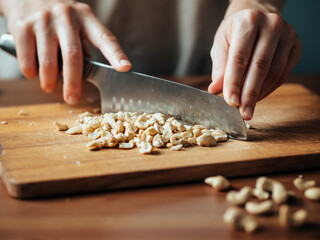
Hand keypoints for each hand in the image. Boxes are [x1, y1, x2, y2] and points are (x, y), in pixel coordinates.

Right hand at [1, 0, 130, 103]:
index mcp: (86, 18)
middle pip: (74, 56)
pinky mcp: (22, 26)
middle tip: (73, 98)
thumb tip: (91, 71)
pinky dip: (30, 72)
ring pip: (49, 61)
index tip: (125, 68)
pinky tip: (33, 74)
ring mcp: (43, 20)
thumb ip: (84, 46)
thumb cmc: (58, 15)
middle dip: (73, 82)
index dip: (116, 54)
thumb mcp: (77, 24)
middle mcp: (66, 17)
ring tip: (49, 87)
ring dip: (49, 80)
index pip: (104, 38)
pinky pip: (27, 58)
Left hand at [208, 9, 301, 119]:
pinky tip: (259, 97)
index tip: (231, 102)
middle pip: (260, 66)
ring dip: (260, 94)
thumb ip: (220, 67)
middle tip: (243, 112)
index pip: (240, 58)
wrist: (256, 15)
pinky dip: (270, 89)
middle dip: (250, 94)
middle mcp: (271, 25)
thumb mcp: (221, 44)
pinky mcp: (296, 46)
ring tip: (248, 107)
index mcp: (248, 21)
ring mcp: (288, 35)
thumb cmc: (235, 32)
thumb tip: (216, 89)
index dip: (234, 82)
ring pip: (274, 72)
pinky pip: (284, 74)